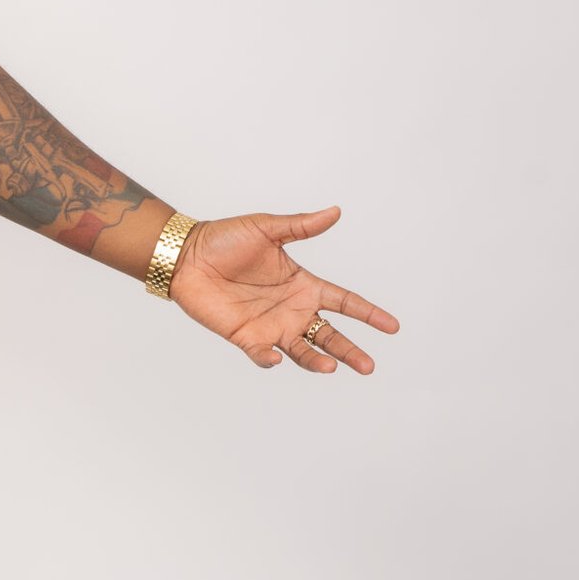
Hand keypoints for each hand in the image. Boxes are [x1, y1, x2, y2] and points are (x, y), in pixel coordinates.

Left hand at [170, 205, 399, 372]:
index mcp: (303, 284)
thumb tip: (336, 211)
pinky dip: (270, 359)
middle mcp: (292, 309)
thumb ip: (301, 226)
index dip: (369, 313)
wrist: (185, 255)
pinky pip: (262, 355)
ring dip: (317, 361)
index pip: (345, 302)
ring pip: (302, 351)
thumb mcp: (267, 229)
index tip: (393, 327)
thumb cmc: (224, 239)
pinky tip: (277, 357)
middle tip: (369, 367)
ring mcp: (270, 326)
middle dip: (350, 351)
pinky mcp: (245, 337)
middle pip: (330, 336)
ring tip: (330, 368)